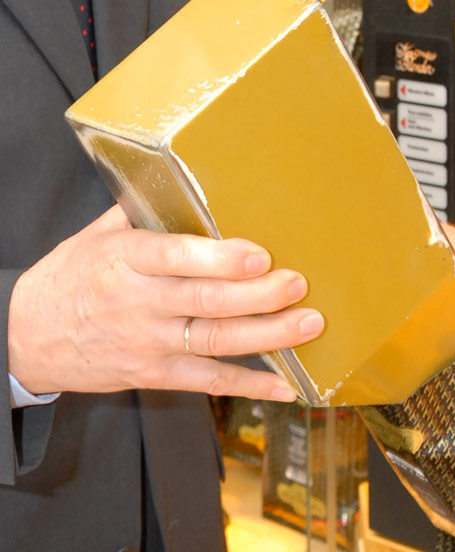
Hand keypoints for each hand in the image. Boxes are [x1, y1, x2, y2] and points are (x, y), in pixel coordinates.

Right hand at [7, 205, 324, 401]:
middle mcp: (139, 304)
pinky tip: (285, 386)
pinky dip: (250, 386)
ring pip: (216, 343)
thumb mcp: (98, 236)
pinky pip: (209, 383)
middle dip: (258, 296)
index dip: (219, 260)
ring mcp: (150, 344)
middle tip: (297, 283)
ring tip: (308, 324)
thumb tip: (189, 186)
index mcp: (124, 261)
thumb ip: (145, 214)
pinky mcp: (156, 375)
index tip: (259, 255)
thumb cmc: (72, 277)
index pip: (175, 258)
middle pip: (206, 302)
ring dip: (268, 337)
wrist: (28, 337)